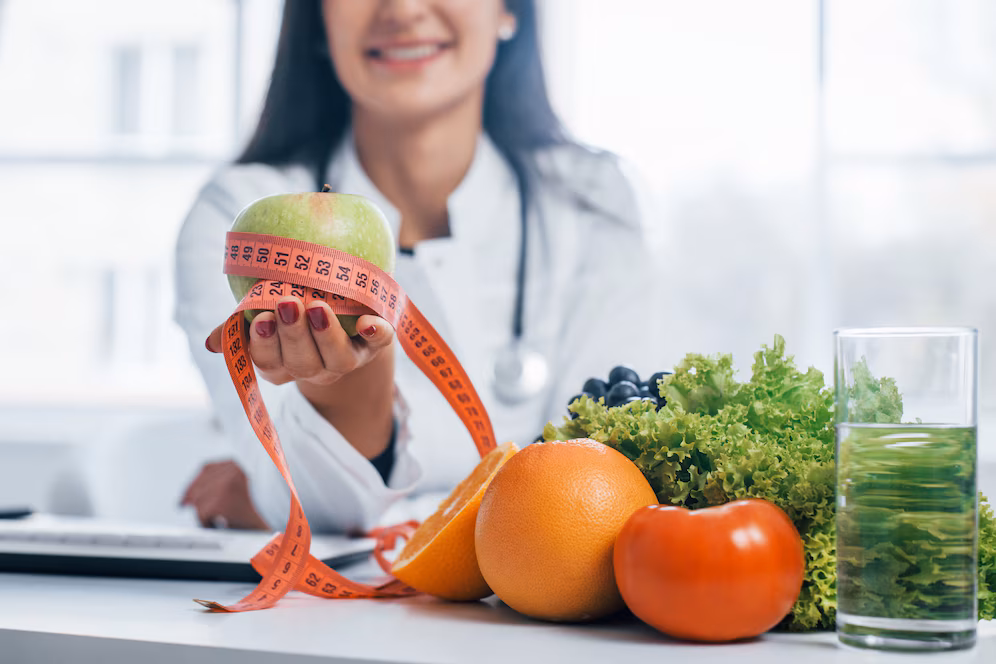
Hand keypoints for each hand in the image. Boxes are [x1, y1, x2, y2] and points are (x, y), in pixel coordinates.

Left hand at [180, 460, 268, 529]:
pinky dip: (208, 523)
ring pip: (199, 501)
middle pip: (199, 485)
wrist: (288, 520)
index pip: (208, 469)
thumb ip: (229, 483)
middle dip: (191, 498)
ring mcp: (228, 483)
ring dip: (204, 514)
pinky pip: (202, 514)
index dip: (194, 483)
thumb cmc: (271, 507)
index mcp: (242, 462)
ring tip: (217, 522)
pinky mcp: (223, 499)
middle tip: (185, 507)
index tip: (186, 495)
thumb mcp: (250, 488)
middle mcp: (235, 468)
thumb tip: (197, 494)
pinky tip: (220, 526)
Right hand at [205, 297, 393, 388]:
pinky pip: (379, 343)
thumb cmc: (293, 310)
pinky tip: (370, 323)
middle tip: (288, 303)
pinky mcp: (374, 345)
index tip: (261, 319)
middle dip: (294, 335)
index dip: (265, 344)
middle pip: (303, 362)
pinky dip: (376, 334)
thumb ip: (239, 326)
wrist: (345, 309)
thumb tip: (210, 343)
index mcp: (284, 363)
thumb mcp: (265, 316)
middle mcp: (315, 368)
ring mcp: (346, 359)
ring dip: (327, 335)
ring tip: (318, 306)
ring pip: (337, 359)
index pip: (269, 362)